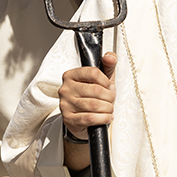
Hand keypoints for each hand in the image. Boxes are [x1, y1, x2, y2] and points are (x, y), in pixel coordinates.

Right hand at [59, 52, 115, 169]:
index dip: (105, 81)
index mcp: (71, 75)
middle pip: (95, 90)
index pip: (93, 72)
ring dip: (107, 108)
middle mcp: (65, 89)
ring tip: (109, 108)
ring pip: (94, 105)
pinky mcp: (68, 119)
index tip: (108, 86)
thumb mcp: (102, 80)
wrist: (84, 120)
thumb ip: (108, 66)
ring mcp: (65, 104)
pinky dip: (103, 118)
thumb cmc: (93, 97)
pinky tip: (107, 117)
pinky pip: (90, 118)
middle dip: (109, 97)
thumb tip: (110, 56)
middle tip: (111, 100)